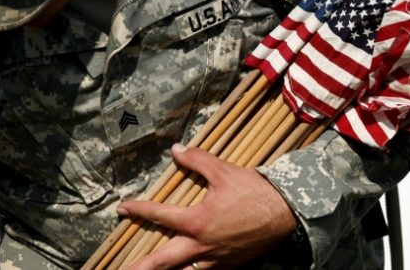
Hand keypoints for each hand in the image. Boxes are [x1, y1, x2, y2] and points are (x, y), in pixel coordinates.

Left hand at [117, 144, 298, 269]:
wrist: (286, 213)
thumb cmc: (255, 192)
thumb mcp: (225, 171)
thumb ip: (198, 160)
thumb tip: (177, 150)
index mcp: (197, 221)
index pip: (159, 215)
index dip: (138, 210)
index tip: (123, 209)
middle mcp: (201, 245)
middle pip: (162, 260)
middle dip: (140, 266)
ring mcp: (216, 258)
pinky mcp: (230, 264)